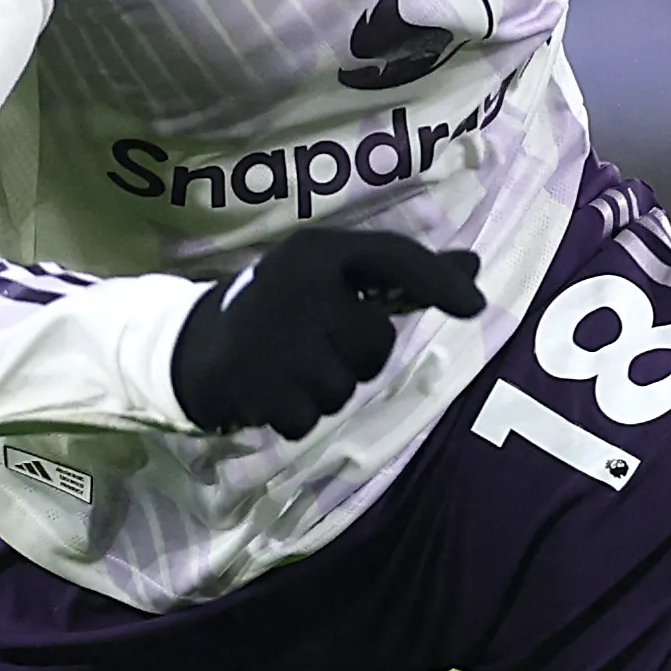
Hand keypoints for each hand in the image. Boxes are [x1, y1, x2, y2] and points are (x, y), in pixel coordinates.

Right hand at [170, 227, 488, 437]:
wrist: (196, 347)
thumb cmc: (284, 308)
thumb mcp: (334, 278)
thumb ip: (403, 273)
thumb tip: (474, 264)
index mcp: (317, 251)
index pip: (392, 257)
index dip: (438, 281)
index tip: (474, 307)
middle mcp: (297, 285)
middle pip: (375, 342)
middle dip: (357, 356)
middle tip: (316, 344)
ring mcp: (274, 337)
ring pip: (345, 387)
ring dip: (326, 389)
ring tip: (291, 368)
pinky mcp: (256, 384)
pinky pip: (311, 419)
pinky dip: (297, 415)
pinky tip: (273, 390)